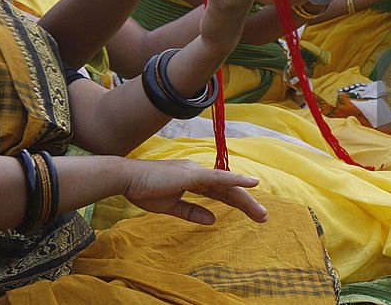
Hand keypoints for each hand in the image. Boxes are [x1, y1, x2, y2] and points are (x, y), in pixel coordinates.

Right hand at [121, 158, 266, 224]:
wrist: (127, 179)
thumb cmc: (145, 190)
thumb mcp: (172, 206)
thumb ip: (192, 212)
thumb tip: (212, 219)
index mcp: (194, 180)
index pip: (221, 192)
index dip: (237, 202)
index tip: (253, 214)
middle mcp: (198, 173)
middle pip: (229, 189)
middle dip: (247, 204)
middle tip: (264, 217)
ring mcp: (196, 172)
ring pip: (227, 185)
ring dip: (246, 199)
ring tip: (261, 213)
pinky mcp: (191, 174)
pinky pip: (218, 177)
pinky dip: (235, 179)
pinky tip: (251, 183)